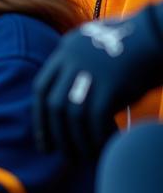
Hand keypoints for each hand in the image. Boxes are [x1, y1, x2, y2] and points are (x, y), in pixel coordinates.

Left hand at [33, 8, 162, 158]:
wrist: (160, 33)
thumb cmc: (136, 47)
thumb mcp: (99, 50)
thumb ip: (81, 71)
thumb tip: (72, 104)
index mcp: (66, 49)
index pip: (41, 88)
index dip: (40, 116)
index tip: (44, 139)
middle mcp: (72, 58)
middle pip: (53, 103)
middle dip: (55, 133)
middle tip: (62, 155)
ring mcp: (90, 70)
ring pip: (72, 114)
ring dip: (76, 141)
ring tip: (83, 159)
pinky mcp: (111, 83)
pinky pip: (96, 118)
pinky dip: (97, 137)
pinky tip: (104, 149)